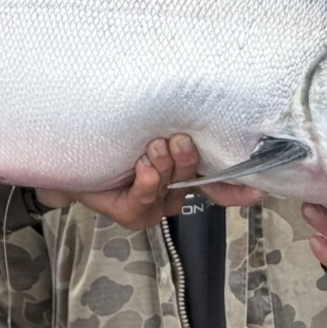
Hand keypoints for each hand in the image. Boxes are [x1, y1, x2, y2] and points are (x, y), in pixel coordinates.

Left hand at [39, 136, 261, 230]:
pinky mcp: (134, 215)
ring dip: (163, 165)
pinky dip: (146, 182)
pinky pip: (146, 199)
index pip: (219, 183)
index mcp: (184, 172)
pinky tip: (142, 167)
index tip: (256, 190)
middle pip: (194, 177)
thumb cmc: (113, 141)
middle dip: (186, 158)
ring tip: (151, 148)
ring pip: (171, 188)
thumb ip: (177, 128)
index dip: (238, 189)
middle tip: (176, 140)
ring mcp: (155, 207)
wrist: (70, 158)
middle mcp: (174, 192)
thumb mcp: (148, 128)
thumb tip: (197, 112)